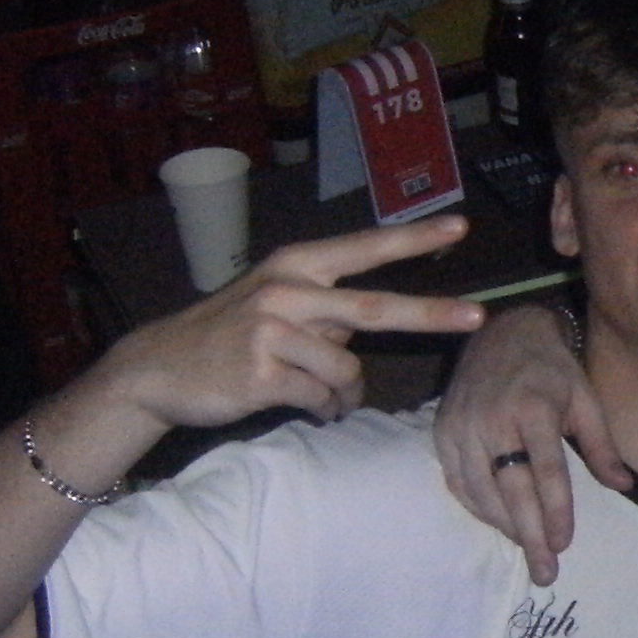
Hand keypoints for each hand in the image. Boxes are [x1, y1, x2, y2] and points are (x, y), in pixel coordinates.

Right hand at [100, 221, 482, 431]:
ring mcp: (272, 331)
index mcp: (294, 265)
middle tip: (478, 317)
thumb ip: (325, 305)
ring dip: (346, 393)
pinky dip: (324, 409)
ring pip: (348, 369)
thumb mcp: (273, 303)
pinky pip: (322, 398)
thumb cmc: (227, 336)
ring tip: (324, 397)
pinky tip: (306, 407)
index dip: (413, 239)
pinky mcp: (262, 372)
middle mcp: (286, 290)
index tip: (460, 228)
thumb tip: (375, 320)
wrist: (159, 369)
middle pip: (375, 306)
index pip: (364, 248)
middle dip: (432, 313)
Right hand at [434, 302, 627, 586]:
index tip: (564, 544)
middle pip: (510, 490)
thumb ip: (601, 446)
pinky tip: (500, 523)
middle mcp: (492, 419)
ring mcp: (462, 426)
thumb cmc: (552, 370)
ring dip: (505, 527)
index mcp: (532, 408)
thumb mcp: (586, 399)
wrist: (503, 332)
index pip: (545, 471)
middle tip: (546, 572)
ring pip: (480, 492)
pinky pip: (458, 482)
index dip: (554, 511)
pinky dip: (479, 508)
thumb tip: (625, 486)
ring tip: (528, 551)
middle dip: (529, 536)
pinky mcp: (442, 431)